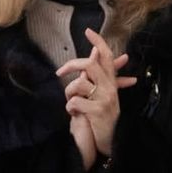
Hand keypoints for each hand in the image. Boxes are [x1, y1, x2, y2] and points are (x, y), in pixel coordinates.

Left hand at [57, 31, 136, 169]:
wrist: (112, 141)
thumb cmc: (103, 117)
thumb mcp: (104, 94)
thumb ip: (100, 75)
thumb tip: (95, 53)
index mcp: (110, 82)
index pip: (106, 56)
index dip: (98, 42)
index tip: (88, 31)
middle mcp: (110, 88)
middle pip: (90, 64)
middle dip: (71, 65)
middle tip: (59, 72)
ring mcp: (105, 99)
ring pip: (79, 84)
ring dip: (68, 93)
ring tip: (71, 104)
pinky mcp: (97, 112)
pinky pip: (74, 102)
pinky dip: (70, 108)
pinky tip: (74, 114)